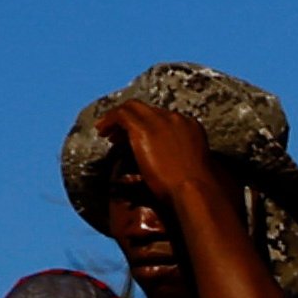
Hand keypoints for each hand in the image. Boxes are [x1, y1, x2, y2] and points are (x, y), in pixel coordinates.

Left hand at [103, 93, 218, 202]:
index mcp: (190, 127)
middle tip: (116, 134)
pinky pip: (121, 115)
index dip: (147, 126)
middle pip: (148, 111)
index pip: (163, 118)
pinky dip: (109, 119)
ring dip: (117, 117)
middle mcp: (176, 119)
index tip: (135, 137)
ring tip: (105, 131)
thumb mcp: (190, 167)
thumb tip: (165, 165)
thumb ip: (178, 158)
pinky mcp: (144, 129)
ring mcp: (160, 121)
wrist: (193, 190)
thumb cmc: (195, 188)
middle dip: (131, 120)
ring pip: (133, 108)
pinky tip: (102, 131)